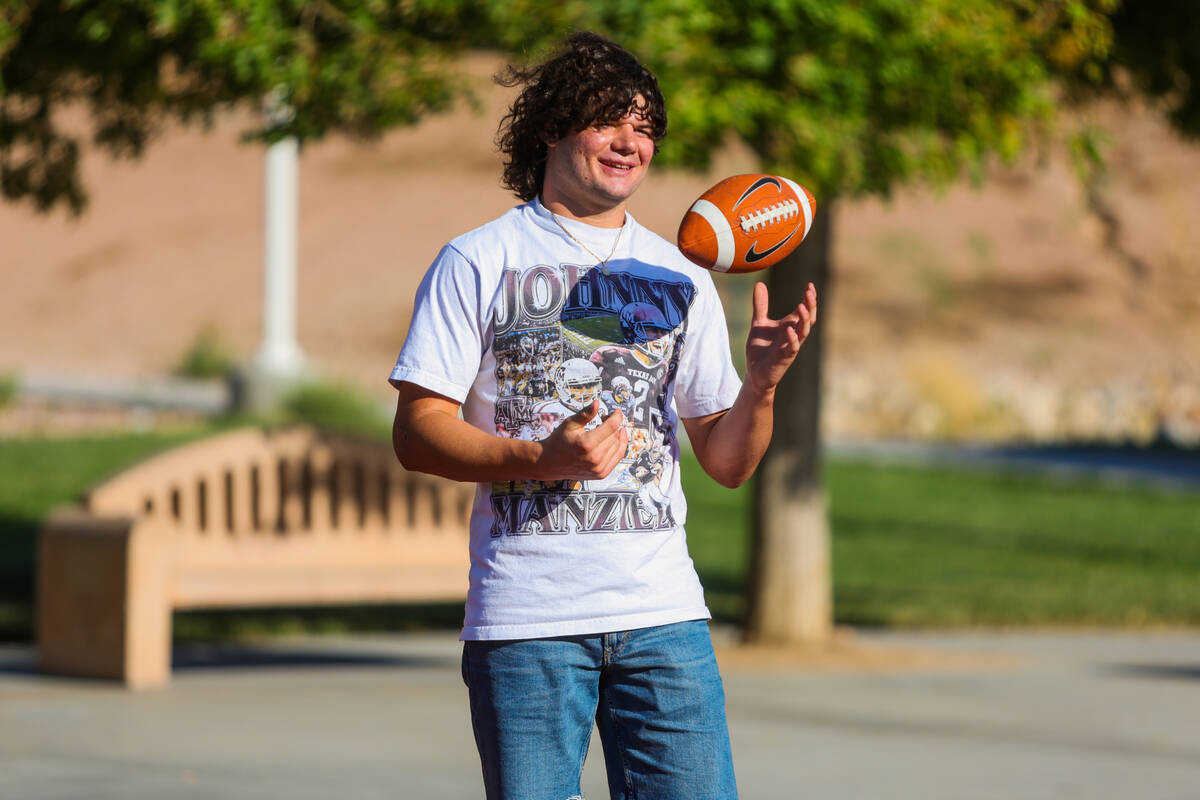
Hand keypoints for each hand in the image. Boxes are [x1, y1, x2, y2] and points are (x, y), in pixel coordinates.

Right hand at [535, 400, 627, 480]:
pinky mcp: (601, 474)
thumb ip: (585, 413)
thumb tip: (597, 403)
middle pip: (615, 436)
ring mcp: (599, 468)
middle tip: (606, 418)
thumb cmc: (559, 441)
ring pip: (619, 447)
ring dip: (617, 436)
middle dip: (615, 425)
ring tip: (608, 429)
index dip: (617, 416)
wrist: (550, 462)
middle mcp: (595, 458)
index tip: (617, 411)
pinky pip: (617, 458)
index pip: (611, 427)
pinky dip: (618, 447)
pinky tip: (614, 439)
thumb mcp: (570, 424)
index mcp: (587, 444)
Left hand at [744, 281, 816, 395]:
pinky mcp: (784, 358)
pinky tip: (789, 329)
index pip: (805, 310)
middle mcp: (794, 335)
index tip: (810, 285)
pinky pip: (792, 348)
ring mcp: (790, 347)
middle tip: (810, 292)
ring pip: (803, 332)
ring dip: (804, 320)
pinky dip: (792, 339)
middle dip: (811, 306)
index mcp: (790, 326)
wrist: (755, 373)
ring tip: (802, 306)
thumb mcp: (759, 323)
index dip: (809, 299)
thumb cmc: (760, 349)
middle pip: (808, 319)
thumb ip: (760, 305)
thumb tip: (760, 283)